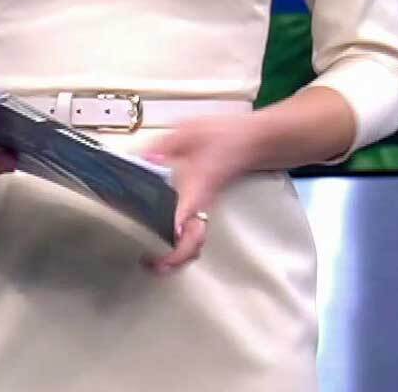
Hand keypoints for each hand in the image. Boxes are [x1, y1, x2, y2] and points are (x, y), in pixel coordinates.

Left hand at [137, 114, 258, 273]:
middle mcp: (202, 202)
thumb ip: (165, 145)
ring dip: (178, 256)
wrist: (254, 141)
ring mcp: (204, 206)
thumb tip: (142, 159)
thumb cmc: (225, 137)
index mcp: (197, 186)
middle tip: (151, 264)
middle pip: (194, 240)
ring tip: (156, 263)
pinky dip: (181, 244)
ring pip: (196, 241)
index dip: (176, 236)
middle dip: (176, 258)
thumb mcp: (189, 132)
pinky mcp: (202, 206)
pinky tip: (165, 244)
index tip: (162, 250)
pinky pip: (194, 233)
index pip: (186, 217)